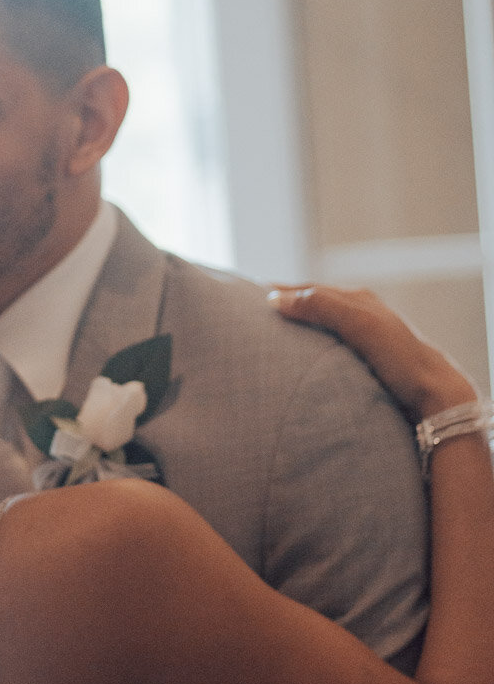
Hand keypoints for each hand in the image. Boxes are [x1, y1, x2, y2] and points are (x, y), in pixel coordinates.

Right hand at [270, 284, 476, 420]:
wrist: (436, 395)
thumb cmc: (400, 357)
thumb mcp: (359, 323)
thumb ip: (321, 305)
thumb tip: (274, 298)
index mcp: (357, 298)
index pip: (307, 288)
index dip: (278, 290)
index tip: (246, 294)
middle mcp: (361, 313)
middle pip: (313, 303)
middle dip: (284, 305)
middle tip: (251, 313)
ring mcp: (364, 337)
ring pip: (320, 325)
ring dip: (296, 326)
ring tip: (269, 334)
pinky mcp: (367, 361)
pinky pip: (328, 346)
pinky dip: (309, 345)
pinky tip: (301, 358)